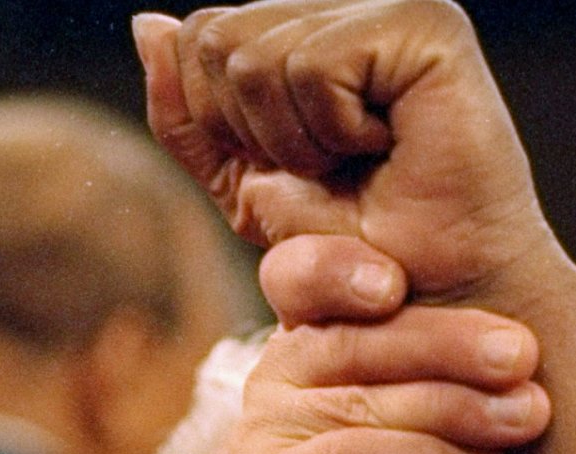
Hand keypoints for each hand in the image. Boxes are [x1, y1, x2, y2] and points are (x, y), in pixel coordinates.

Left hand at [134, 0, 556, 305]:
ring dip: (291, 141)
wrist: (427, 301)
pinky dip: (328, 132)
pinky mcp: (427, 27)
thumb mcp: (240, 183)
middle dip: (246, 130)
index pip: (196, 36)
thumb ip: (186, 112)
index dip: (214, 119)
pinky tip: (382, 145)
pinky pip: (311, 66)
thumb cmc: (349, 249)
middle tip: (322, 168)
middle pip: (214, 37)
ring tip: (354, 160)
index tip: (285, 165)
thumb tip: (148, 24)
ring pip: (253, 56)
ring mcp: (392, 10)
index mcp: (307, 34)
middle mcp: (349, 9)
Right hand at [232, 235, 549, 453]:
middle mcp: (277, 385)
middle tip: (527, 359)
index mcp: (321, 343)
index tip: (399, 279)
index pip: (307, 275)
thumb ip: (542, 350)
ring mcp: (263, 445)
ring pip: (358, 398)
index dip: (339, 265)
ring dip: (455, 406)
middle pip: (354, 336)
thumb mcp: (504, 415)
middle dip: (450, 343)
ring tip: (530, 420)